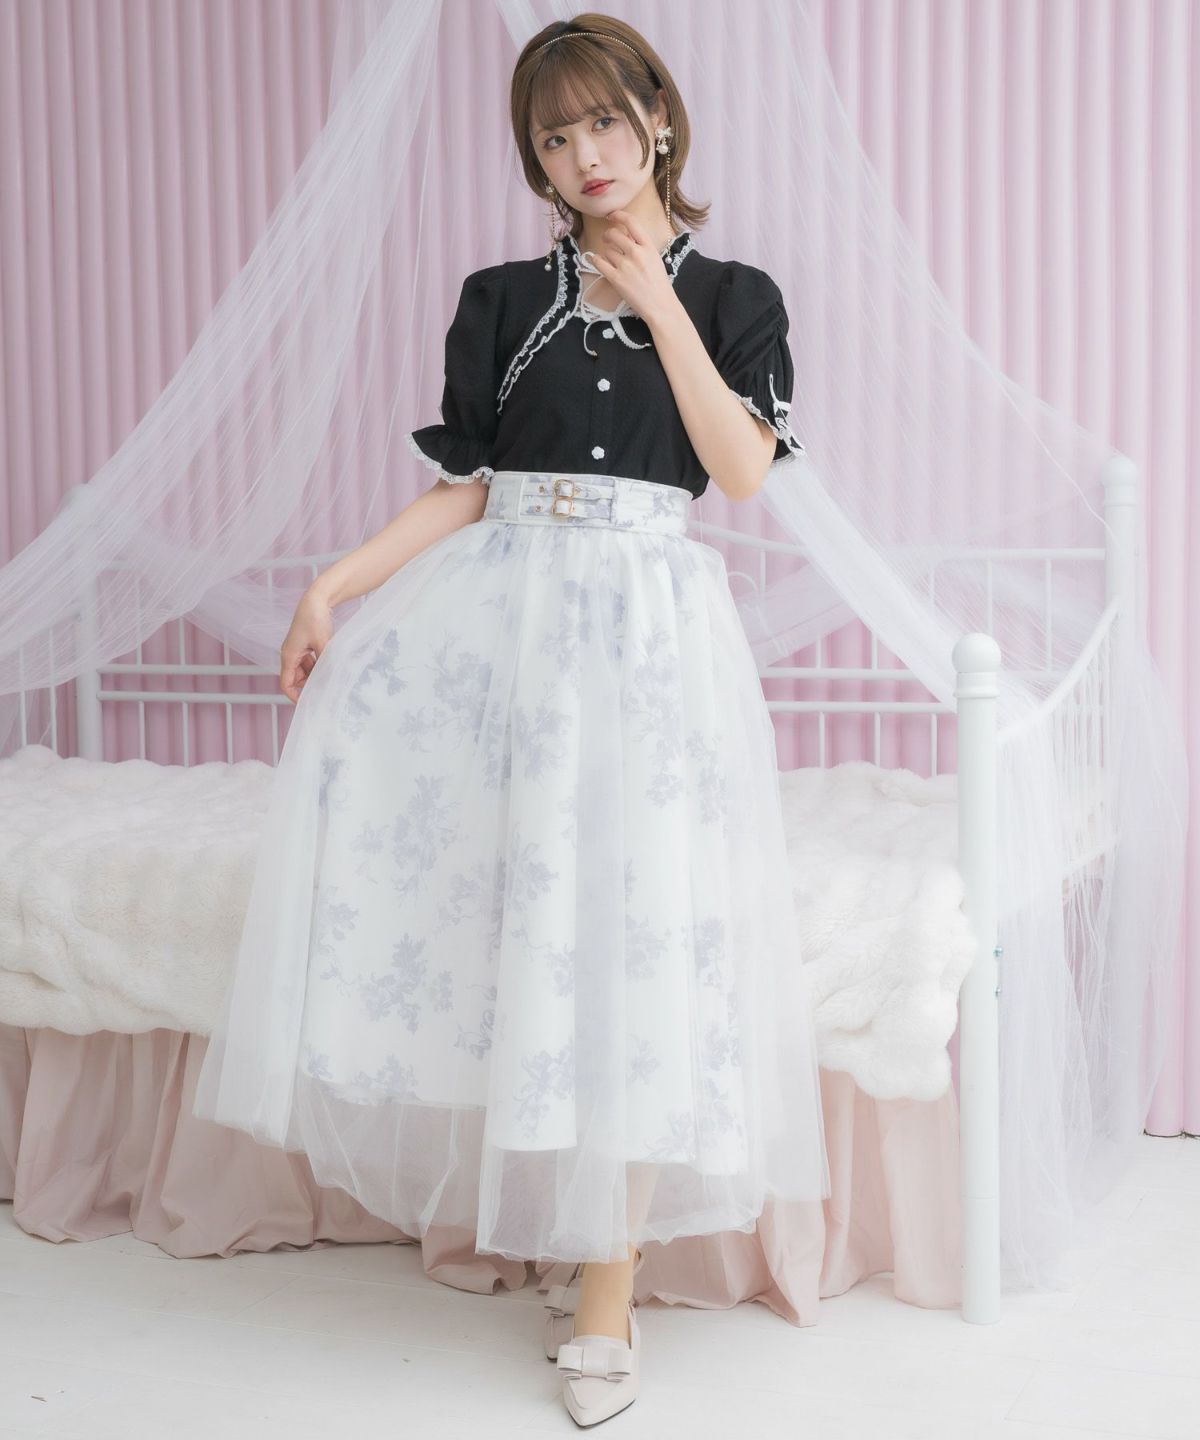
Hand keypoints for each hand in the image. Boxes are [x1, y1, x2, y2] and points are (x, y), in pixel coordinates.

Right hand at [279, 587, 333, 703]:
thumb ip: (326, 663)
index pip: (286, 683)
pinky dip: (319, 666)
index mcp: (289, 655)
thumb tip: (332, 679)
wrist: (317, 599)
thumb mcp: (324, 644)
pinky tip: (331, 665)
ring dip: (316, 675)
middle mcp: (290, 654)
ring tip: (331, 676)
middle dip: (309, 685)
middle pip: (296, 679)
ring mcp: (297, 649)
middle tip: (327, 690)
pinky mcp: (305, 645)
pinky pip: (310, 662)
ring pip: (305, 671)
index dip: (294, 696)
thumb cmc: (316, 619)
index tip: (309, 703)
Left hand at [585, 210, 678, 324]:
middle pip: (614, 234)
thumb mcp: (655, 259)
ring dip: (607, 253)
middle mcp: (636, 253)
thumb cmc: (659, 284)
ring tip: (613, 261)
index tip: (611, 215)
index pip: (631, 222)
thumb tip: (625, 235)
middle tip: (607, 238)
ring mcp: (625, 266)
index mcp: (648, 246)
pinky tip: (596, 260)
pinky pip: (599, 262)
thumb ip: (642, 246)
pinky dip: (596, 260)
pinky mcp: (616, 279)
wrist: (660, 306)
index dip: (618, 215)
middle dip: (608, 235)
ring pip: (607, 250)